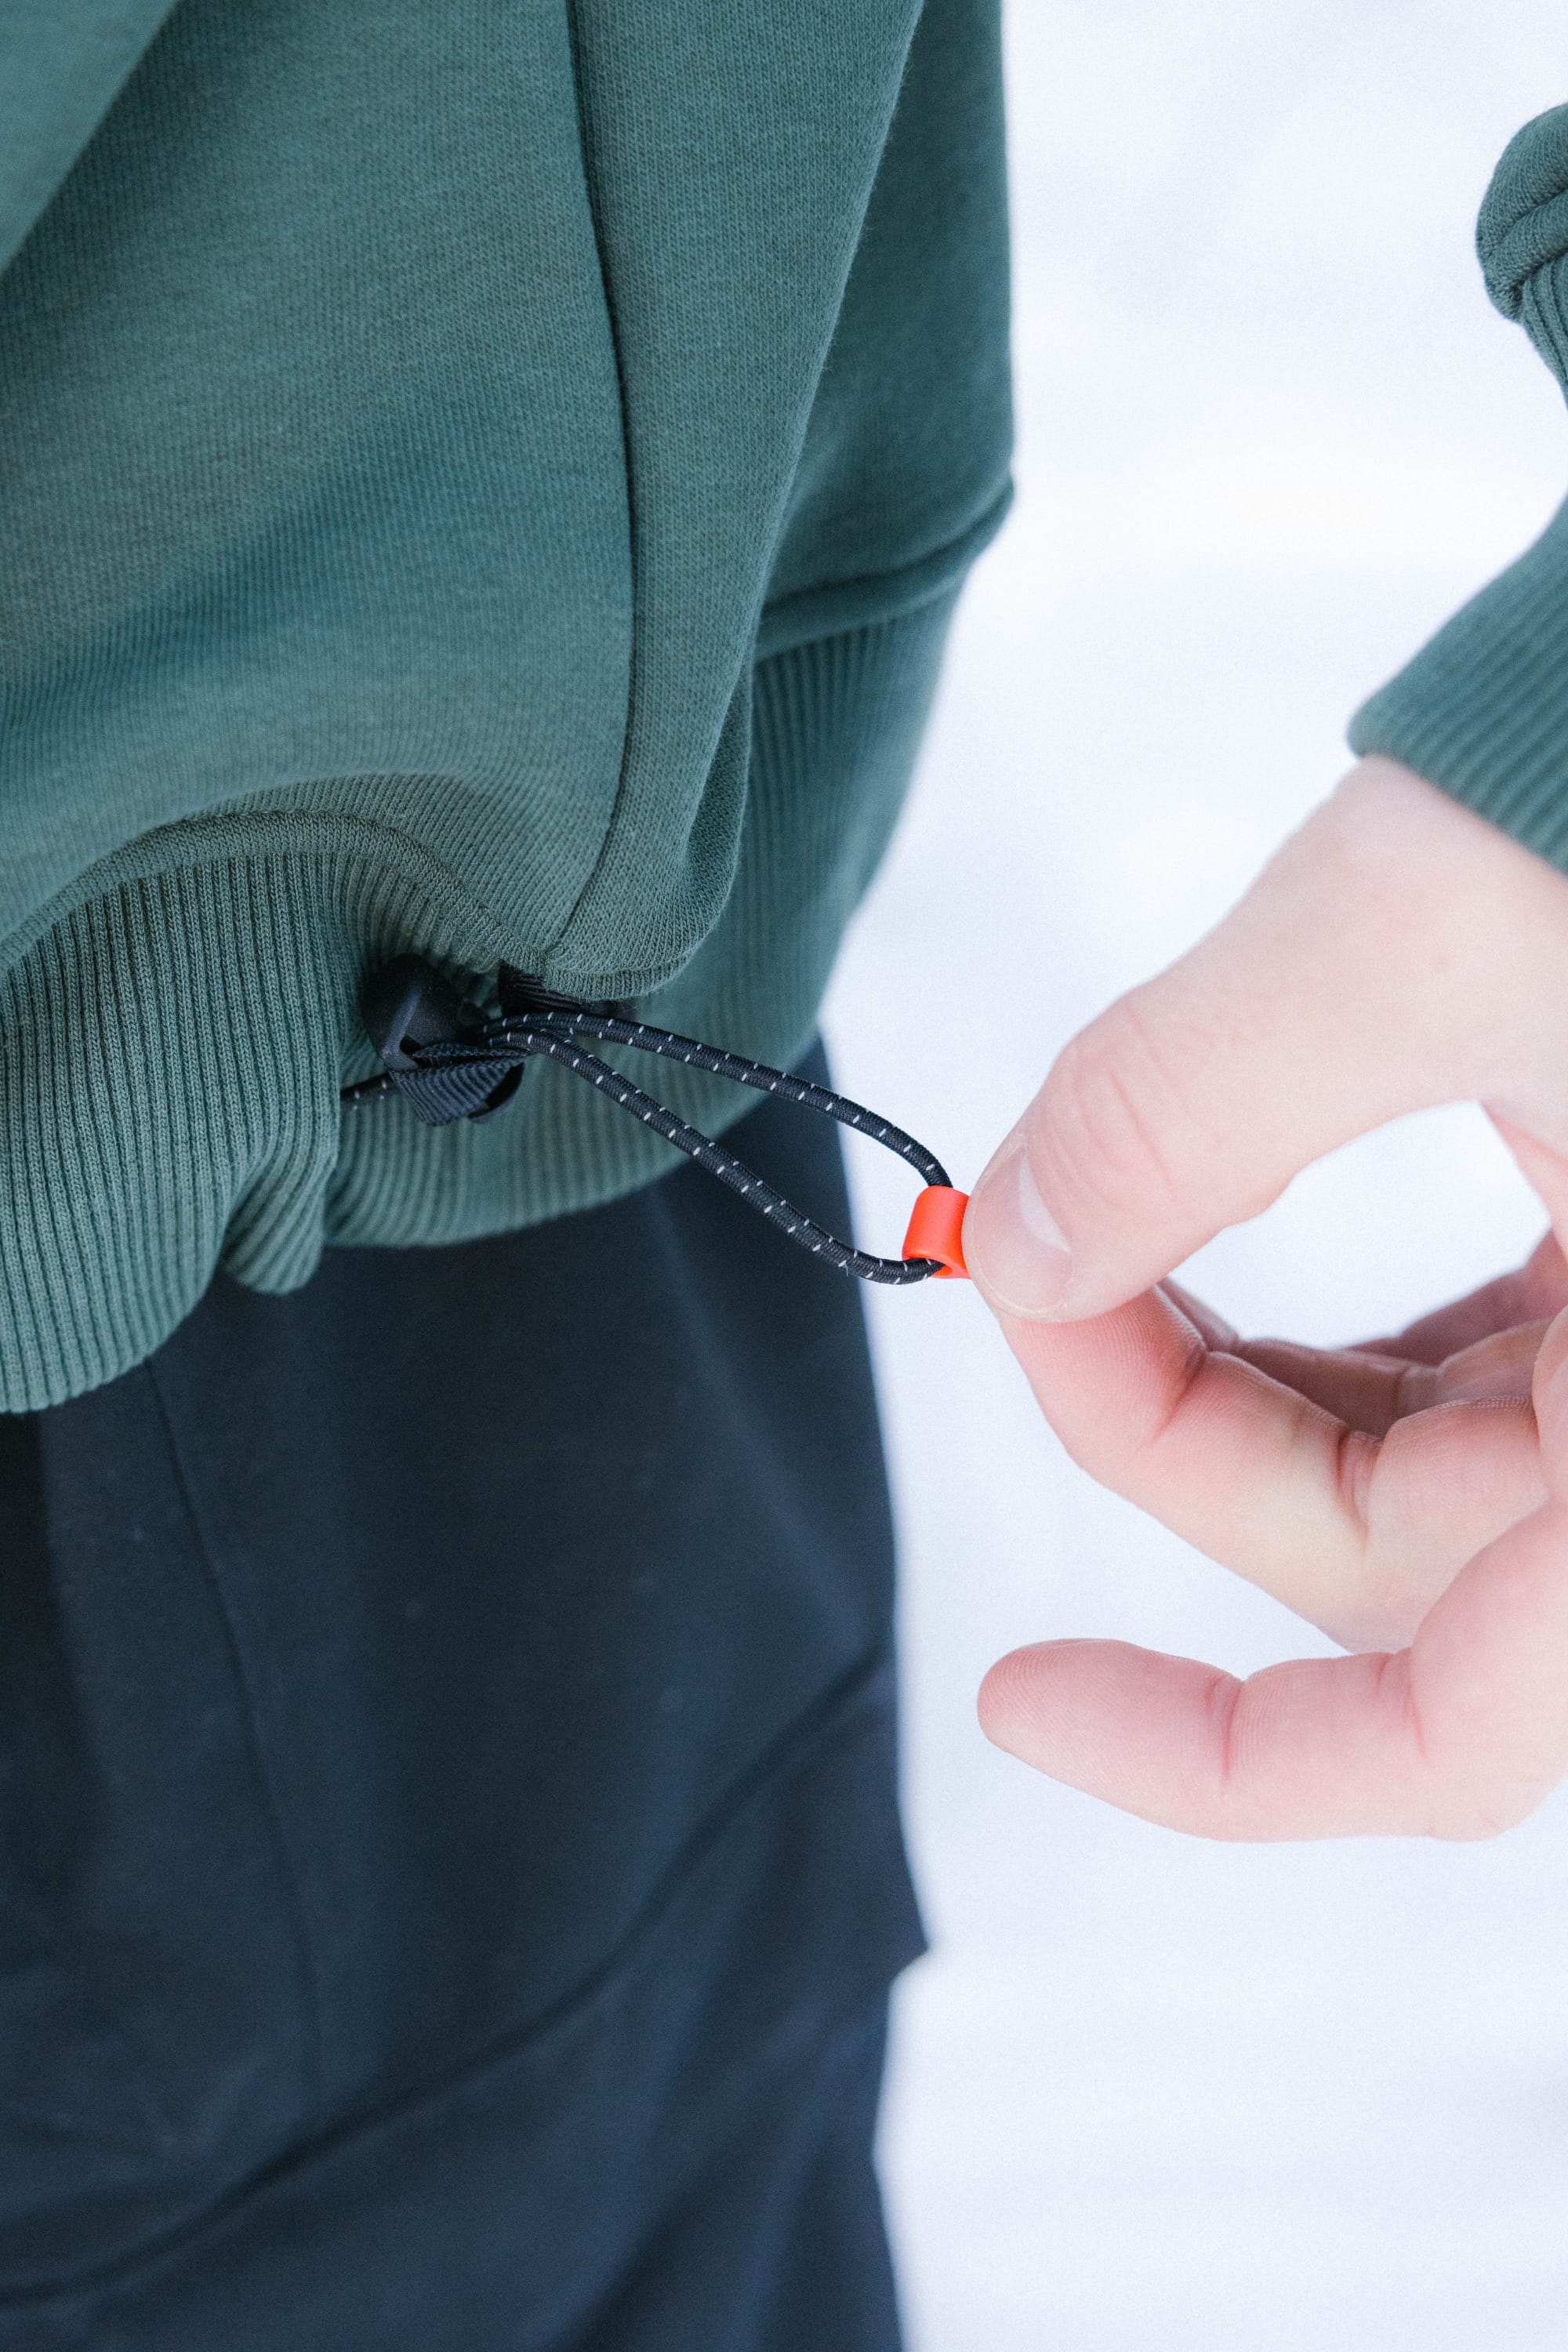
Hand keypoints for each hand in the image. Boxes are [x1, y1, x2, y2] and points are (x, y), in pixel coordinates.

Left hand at [962, 754, 1567, 1839]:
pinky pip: (1477, 1378)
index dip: (1223, 1761)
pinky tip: (1214, 1234)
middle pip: (1387, 1560)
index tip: (1019, 1693)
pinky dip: (1336, 1336)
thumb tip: (1014, 1232)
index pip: (1456, 1736)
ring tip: (1092, 1243)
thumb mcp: (1420, 933)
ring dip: (1236, 1383)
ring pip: (1423, 1471)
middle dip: (1174, 1433)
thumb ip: (1185, 1102)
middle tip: (1023, 1269)